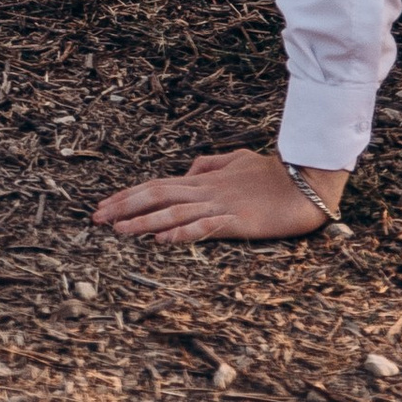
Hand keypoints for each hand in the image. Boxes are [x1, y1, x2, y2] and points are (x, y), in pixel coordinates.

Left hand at [92, 147, 347, 242]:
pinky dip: (180, 233)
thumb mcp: (238, 161)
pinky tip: (160, 240)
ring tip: (116, 230)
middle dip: (124, 207)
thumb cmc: (273, 173)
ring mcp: (219, 205)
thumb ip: (211, 164)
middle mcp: (205, 191)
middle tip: (96, 218)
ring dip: (142, 221)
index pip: (157, 184)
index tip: (104, 205)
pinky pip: (203, 227)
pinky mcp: (236, 221)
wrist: (306, 181)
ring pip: (173, 212)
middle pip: (157, 195)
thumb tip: (187, 171)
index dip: (129, 194)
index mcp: (204, 179)